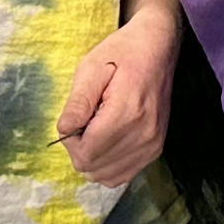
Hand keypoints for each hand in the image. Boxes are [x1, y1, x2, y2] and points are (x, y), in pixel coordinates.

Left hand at [58, 10, 180, 186]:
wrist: (159, 47)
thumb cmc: (123, 52)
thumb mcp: (91, 68)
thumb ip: (77, 103)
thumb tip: (64, 132)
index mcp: (127, 114)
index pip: (86, 154)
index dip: (70, 142)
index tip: (75, 119)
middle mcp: (144, 135)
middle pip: (94, 168)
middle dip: (80, 150)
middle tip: (84, 122)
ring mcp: (153, 145)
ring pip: (107, 176)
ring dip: (93, 158)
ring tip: (96, 129)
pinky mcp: (156, 149)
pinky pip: (123, 175)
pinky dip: (108, 164)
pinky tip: (106, 141)